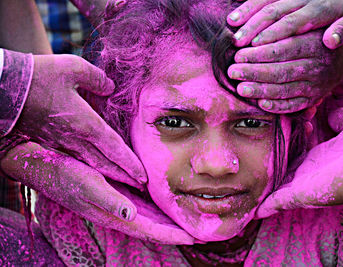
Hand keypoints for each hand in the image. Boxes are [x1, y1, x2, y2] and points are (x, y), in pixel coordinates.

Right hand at [0, 142, 194, 244]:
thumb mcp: (88, 186)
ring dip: (168, 221)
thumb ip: (110, 201)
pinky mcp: (118, 193)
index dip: (172, 235)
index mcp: (115, 214)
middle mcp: (120, 212)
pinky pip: (142, 205)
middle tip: (199, 231)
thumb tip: (131, 214)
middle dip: (175, 231)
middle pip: (154, 227)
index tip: (194, 237)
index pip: (150, 230)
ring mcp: (119, 204)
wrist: (48, 167)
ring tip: (188, 220)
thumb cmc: (67, 176)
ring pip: (150, 217)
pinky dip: (157, 208)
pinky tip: (166, 204)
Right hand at [16, 54, 145, 187]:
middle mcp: (75, 138)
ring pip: (91, 163)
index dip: (130, 164)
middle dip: (124, 176)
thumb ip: (98, 79)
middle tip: (140, 187)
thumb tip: (110, 88)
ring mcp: (62, 142)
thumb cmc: (38, 76)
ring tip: (124, 181)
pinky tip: (97, 166)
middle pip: (105, 162)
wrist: (3, 90)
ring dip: (110, 174)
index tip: (143, 177)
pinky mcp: (51, 140)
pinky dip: (91, 165)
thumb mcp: (73, 67)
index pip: (114, 148)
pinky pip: (77, 157)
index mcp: (85, 123)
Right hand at [227, 0, 342, 48]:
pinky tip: (233, 19)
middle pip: (275, 11)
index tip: (257, 45)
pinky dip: (246, 6)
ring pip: (266, 2)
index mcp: (319, 9)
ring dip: (247, 15)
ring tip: (232, 30)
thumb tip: (330, 42)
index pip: (293, 22)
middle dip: (255, 26)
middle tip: (239, 42)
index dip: (274, 33)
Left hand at [228, 30, 342, 112]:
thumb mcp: (304, 30)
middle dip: (253, 72)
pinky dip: (277, 106)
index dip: (258, 53)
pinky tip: (260, 103)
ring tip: (240, 88)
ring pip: (285, 89)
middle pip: (281, 71)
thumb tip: (250, 37)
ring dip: (260, 90)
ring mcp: (316, 85)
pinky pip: (294, 105)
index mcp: (313, 43)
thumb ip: (282, 32)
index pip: (282, 49)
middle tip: (232, 71)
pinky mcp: (313, 99)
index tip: (238, 54)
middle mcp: (317, 65)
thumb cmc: (314, 40)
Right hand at [256, 108, 342, 217]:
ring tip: (247, 185)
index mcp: (323, 154)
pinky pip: (278, 202)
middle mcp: (311, 170)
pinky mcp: (301, 194)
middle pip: (286, 170)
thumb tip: (332, 113)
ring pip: (278, 186)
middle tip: (251, 158)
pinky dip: (266, 207)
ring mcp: (305, 183)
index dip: (286, 142)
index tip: (275, 130)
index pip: (299, 151)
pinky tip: (255, 210)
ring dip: (263, 187)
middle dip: (271, 167)